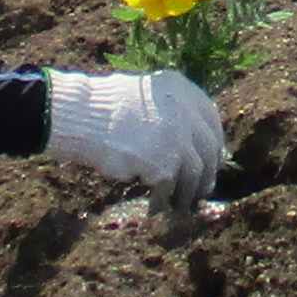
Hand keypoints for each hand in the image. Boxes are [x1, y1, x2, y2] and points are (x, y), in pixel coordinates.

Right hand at [45, 68, 226, 201]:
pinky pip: (170, 188)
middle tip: (201, 190)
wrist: (83, 116)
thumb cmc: (104, 108)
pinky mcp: (164, 163)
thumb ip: (170, 113)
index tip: (212, 160)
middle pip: (209, 148)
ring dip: (188, 192)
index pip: (210, 119)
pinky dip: (163, 201)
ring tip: (178, 204)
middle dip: (206, 173)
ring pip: (195, 173)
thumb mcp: (145, 97)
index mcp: (180, 89)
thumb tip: (192, 147)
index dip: (213, 143)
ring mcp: (177, 138)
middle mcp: (185, 111)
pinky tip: (155, 206)